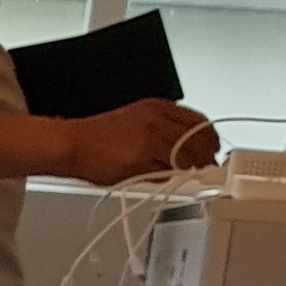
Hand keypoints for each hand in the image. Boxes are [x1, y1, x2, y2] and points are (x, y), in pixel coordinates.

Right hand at [59, 99, 213, 185]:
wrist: (72, 145)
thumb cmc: (99, 137)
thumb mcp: (137, 120)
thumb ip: (164, 128)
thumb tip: (191, 147)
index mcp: (158, 107)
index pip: (199, 122)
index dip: (210, 138)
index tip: (213, 149)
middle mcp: (157, 119)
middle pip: (199, 140)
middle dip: (205, 157)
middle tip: (205, 167)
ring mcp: (150, 139)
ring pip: (186, 158)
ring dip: (188, 170)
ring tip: (180, 175)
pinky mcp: (142, 159)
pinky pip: (167, 172)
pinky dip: (168, 178)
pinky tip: (159, 177)